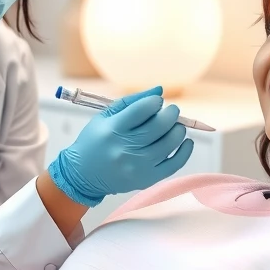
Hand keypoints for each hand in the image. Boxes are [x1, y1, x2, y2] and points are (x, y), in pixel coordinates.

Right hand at [49, 86, 193, 205]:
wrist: (83, 176)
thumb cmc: (94, 141)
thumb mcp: (105, 116)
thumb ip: (132, 101)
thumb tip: (160, 90)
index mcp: (113, 129)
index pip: (143, 110)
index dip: (155, 102)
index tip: (157, 102)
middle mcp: (126, 148)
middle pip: (159, 126)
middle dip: (171, 114)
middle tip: (172, 111)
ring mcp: (138, 166)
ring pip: (169, 143)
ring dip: (178, 129)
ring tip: (175, 125)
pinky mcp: (146, 179)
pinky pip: (174, 164)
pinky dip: (185, 151)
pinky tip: (185, 141)